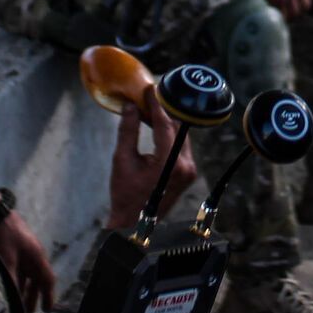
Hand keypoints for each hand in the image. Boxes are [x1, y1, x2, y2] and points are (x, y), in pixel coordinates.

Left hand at [0, 179, 55, 312]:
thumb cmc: (4, 235)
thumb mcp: (7, 261)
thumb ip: (11, 281)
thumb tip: (12, 301)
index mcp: (37, 257)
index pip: (47, 280)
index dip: (48, 296)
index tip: (47, 310)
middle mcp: (34, 255)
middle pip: (38, 279)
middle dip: (35, 296)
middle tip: (30, 312)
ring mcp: (25, 252)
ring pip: (28, 275)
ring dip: (25, 289)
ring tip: (19, 303)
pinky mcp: (15, 249)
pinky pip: (20, 269)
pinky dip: (18, 280)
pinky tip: (10, 286)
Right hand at [107, 88, 199, 228]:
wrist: (134, 223)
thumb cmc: (125, 195)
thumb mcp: (122, 160)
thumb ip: (128, 130)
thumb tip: (130, 106)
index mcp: (169, 163)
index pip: (164, 125)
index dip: (155, 105)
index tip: (149, 89)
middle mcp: (185, 166)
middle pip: (176, 128)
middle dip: (162, 111)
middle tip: (149, 97)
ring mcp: (189, 171)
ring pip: (180, 136)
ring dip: (167, 123)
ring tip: (150, 110)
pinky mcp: (188, 174)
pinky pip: (181, 147)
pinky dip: (170, 135)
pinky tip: (157, 127)